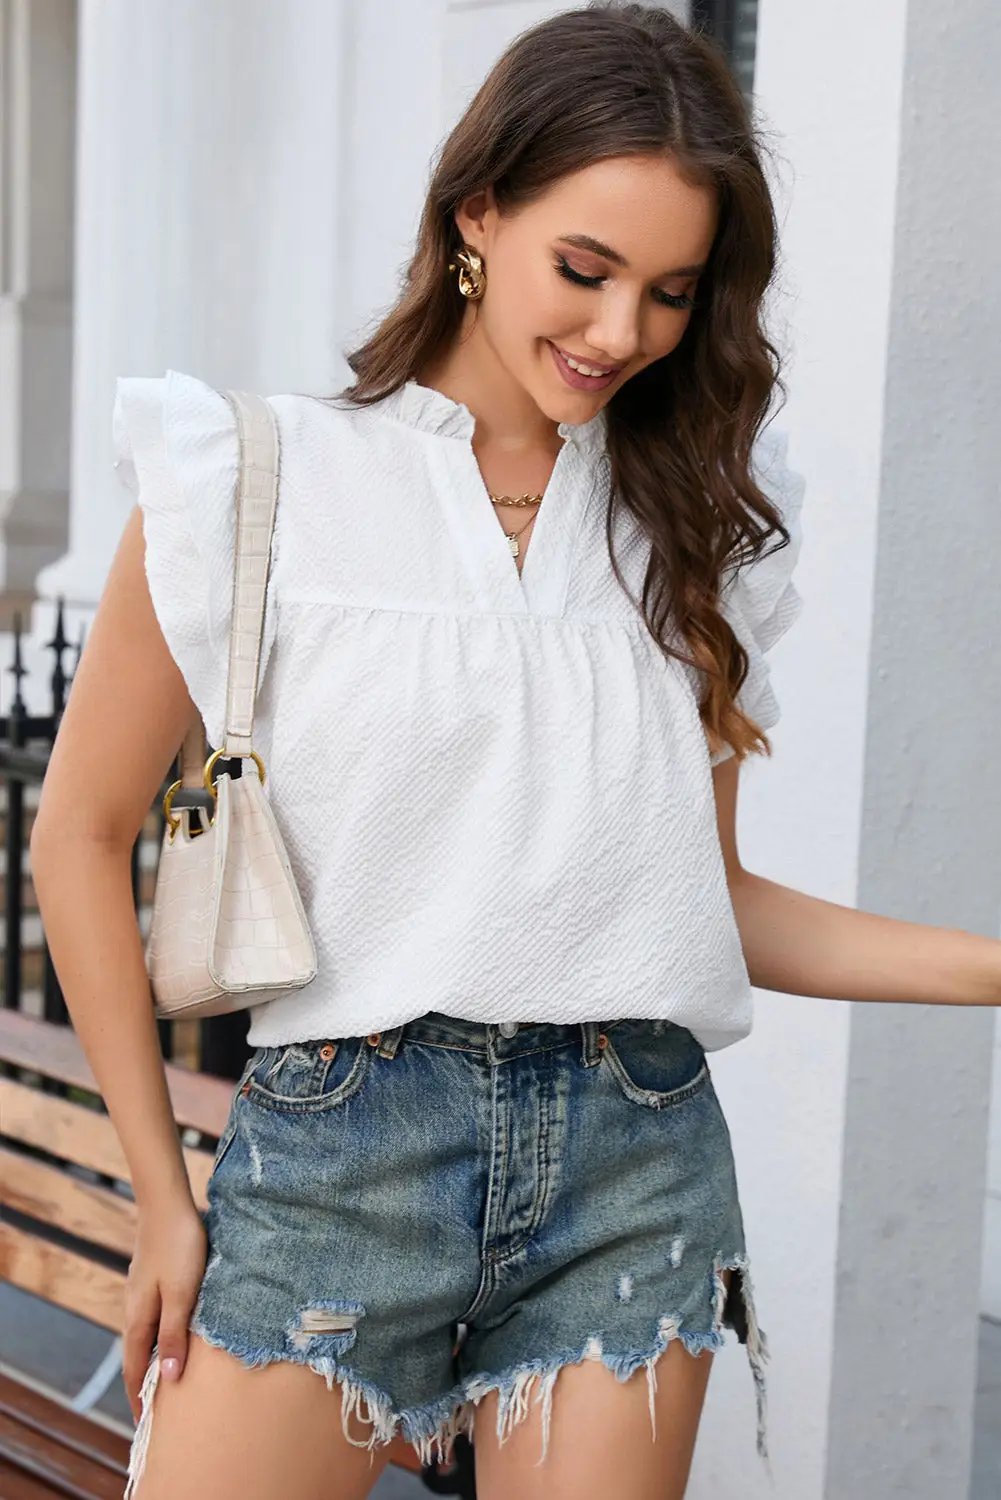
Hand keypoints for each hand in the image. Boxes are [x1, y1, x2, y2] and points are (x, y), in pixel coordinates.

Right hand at [122, 1197, 207, 1422]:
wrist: (168, 1204)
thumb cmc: (180, 1248)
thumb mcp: (182, 1295)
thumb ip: (174, 1335)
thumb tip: (167, 1378)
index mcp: (139, 1319)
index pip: (133, 1368)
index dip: (139, 1396)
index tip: (147, 1423)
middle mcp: (134, 1309)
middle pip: (136, 1354)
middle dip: (145, 1381)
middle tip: (161, 1407)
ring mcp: (141, 1292)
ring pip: (145, 1334)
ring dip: (153, 1357)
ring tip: (169, 1375)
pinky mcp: (151, 1279)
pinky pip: (152, 1317)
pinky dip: (159, 1335)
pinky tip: (174, 1333)